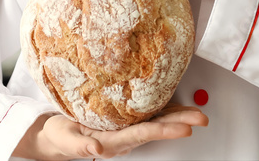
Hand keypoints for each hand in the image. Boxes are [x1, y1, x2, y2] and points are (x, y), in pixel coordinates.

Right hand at [14, 103, 207, 159]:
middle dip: (180, 123)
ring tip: (198, 114)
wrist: (57, 136)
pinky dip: (167, 111)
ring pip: (157, 123)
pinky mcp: (126, 122)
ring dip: (179, 118)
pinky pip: (150, 117)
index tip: (184, 129)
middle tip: (201, 118)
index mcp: (112, 141)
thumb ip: (80, 147)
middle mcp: (124, 137)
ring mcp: (127, 130)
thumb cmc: (60, 136)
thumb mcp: (65, 139)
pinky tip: (179, 107)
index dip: (164, 130)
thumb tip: (96, 152)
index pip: (142, 134)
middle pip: (157, 128)